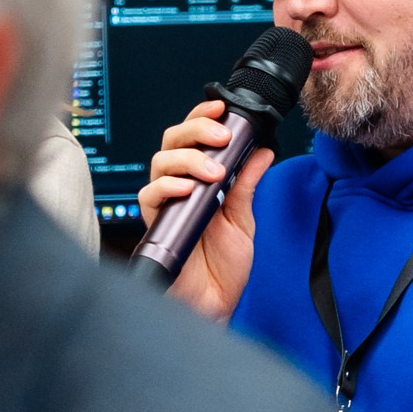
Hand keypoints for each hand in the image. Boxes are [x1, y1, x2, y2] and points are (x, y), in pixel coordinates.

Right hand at [137, 98, 272, 321]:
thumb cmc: (223, 268)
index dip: (202, 116)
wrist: (213, 306)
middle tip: (221, 137)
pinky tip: (187, 189)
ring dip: (188, 159)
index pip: (193, 138)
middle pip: (172, 142)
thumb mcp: (244, 219)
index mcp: (200, 181)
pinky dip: (168, 186)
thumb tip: (263, 150)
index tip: (221, 106)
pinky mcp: (154, 223)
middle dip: (195, 130)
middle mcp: (179, 187)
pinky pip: (149, 195)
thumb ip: (247, 183)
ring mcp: (165, 204)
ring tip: (213, 172)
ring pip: (160, 162)